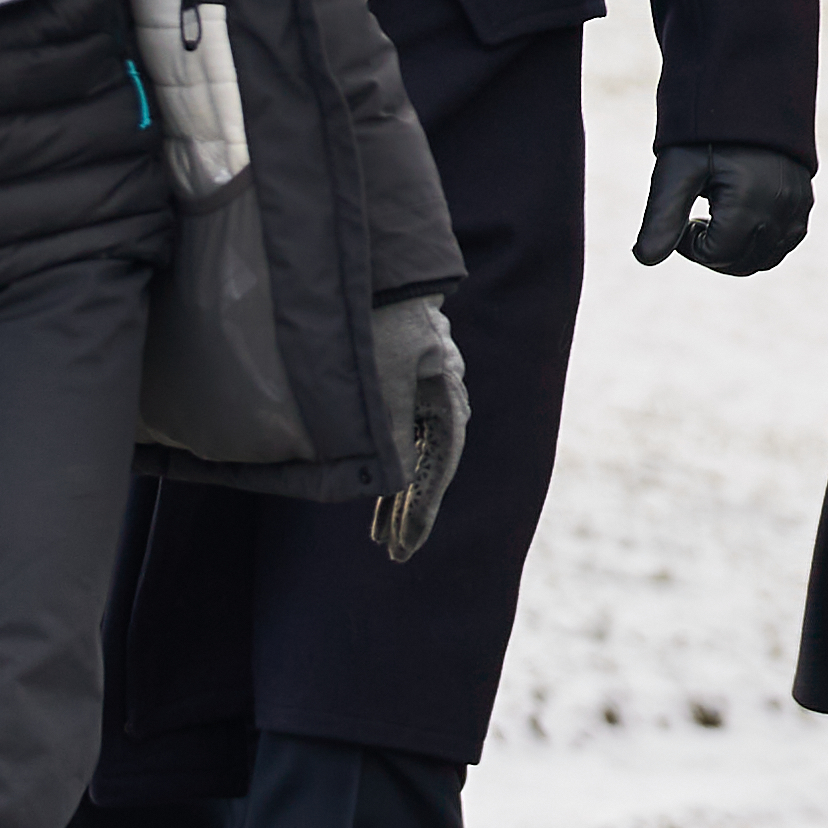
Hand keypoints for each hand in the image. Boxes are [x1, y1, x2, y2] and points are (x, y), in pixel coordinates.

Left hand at [366, 294, 470, 562]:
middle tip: (393, 554)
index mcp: (448, 400)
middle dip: (409, 514)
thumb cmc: (380, 325)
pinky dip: (390, 470)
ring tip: (381, 538)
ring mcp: (427, 396)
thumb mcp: (381, 384)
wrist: (382, 274)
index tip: (402, 546)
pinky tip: (380, 497)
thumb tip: (398, 484)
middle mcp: (444, 402)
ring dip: (398, 497)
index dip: (420, 512)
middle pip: (429, 470)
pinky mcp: (408, 389)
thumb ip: (391, 434)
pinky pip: (404, 440)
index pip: (438, 469)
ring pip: (416, 458)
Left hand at [634, 145, 813, 275]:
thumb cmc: (705, 131)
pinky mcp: (804, 203)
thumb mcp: (677, 169)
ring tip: (717, 214)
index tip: (681, 212)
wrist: (748, 93)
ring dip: (735, 250)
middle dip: (712, 251)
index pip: (715, 256)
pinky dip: (759, 242)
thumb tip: (644, 260)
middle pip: (740, 264)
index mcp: (749, 202)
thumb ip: (662, 216)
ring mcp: (797, 208)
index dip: (688, 243)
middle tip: (694, 216)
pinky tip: (738, 215)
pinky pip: (783, 244)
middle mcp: (780, 209)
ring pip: (763, 260)